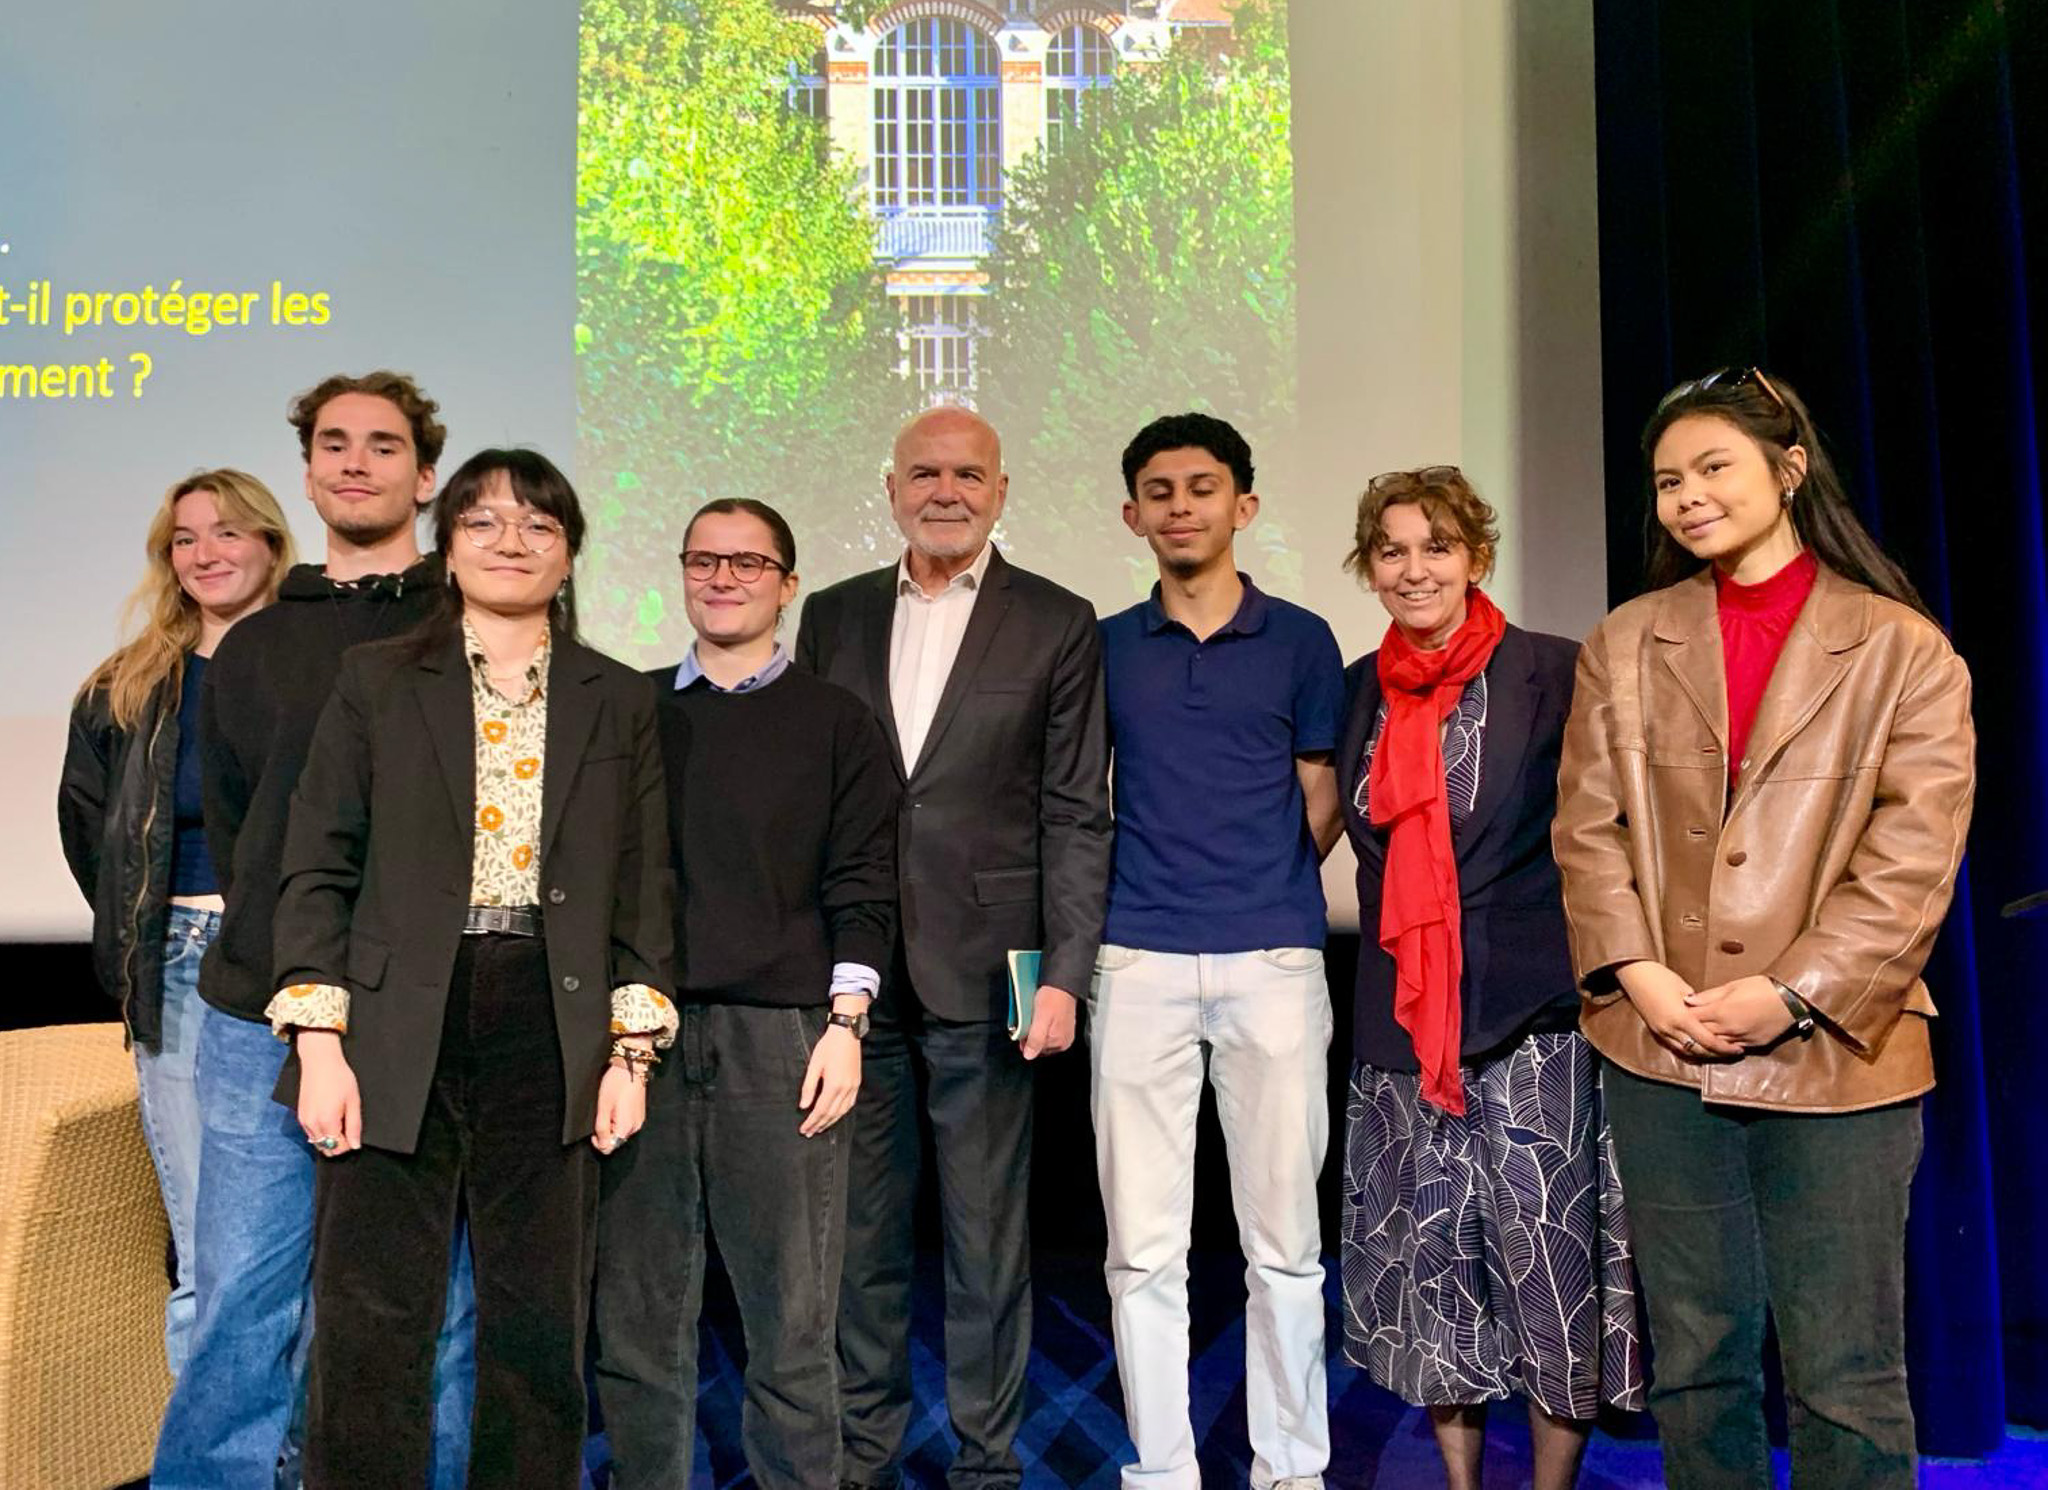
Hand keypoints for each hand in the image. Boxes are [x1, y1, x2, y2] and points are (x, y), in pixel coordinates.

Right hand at [296, 1031, 361, 1155]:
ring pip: (318, 1143)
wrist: (320, 1062)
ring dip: (329, 1139)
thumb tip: (354, 1145)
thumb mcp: (353, 1101)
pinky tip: (329, 1118)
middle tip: (347, 1127)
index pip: (338, 1148)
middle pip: (326, 1148)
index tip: (354, 1134)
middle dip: (339, 1144)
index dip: (349, 1144)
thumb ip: (354, 1126)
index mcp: (327, 1122)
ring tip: (339, 1121)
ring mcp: (304, 1121)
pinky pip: (311, 1134)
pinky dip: (321, 1133)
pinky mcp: (300, 1116)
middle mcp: (312, 1125)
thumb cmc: (339, 1078)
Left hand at [592, 1062, 646, 1153]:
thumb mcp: (603, 1107)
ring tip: (609, 1108)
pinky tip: (616, 1106)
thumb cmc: (616, 1084)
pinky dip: (619, 1120)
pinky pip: (626, 1124)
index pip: (609, 1147)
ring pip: (620, 1132)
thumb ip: (601, 1128)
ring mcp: (639, 1120)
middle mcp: (635, 1127)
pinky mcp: (640, 1114)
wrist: (632, 1067)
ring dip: (612, 1125)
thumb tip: (601, 1144)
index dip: (598, 1142)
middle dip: (606, 1132)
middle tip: (602, 1114)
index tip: (593, 1131)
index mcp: (626, 1127)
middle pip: (616, 1140)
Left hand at [798, 1022, 860, 1136]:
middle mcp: (846, 1089)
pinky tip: (835, 1116)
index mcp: (834, 1085)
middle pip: (831, 1114)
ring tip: (820, 1128)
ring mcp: (853, 1086)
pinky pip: (850, 1104)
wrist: (847, 1033)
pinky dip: (841, 1113)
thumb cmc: (827, 1047)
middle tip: (809, 1133)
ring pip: (842, 1111)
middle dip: (819, 1125)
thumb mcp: (814, 1065)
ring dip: (830, 1122)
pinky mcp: (857, 1083)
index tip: (803, 1129)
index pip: (821, 1110)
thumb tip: (804, 1106)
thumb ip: (808, 1087)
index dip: (812, 1122)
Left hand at [1021, 985, 1076, 1059]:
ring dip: (1036, 1029)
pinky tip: (1040, 1014)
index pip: (1037, 1050)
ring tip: (1035, 1016)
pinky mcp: (1063, 1023)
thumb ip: (1035, 1040)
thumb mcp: (1040, 1020)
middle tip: (1029, 1021)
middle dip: (1031, 1035)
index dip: (1027, 1041)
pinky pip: (1048, 1029)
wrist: (1061, 982)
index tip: (1023, 1030)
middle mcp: (1064, 1040)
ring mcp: (1064, 1032)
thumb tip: (1029, 1055)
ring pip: (1043, 1036)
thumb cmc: (1053, 998)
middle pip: (1040, 1044)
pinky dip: (1042, 1024)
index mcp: (1060, 1042)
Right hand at [1615, 961, 1744, 1060]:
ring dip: (1704, 1055)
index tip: (1737, 1049)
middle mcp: (1671, 1029)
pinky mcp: (1656, 1032)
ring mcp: (1661, 1032)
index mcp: (1681, 1018)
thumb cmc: (1661, 977)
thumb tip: (1713, 1017)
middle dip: (1717, 1054)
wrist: (1635, 975)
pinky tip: (1700, 1050)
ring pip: (1687, 1052)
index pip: (1708, 1040)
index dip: (1724, 1048)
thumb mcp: (1685, 989)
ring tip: (1718, 1053)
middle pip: (1699, 1050)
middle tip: (1732, 1053)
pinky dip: (1690, 1051)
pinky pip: (1676, 1048)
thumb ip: (1699, 1006)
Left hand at [1688, 975, 1796, 1047]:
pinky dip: (1723, 1047)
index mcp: (1721, 1011)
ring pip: (1716, 1045)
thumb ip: (1709, 996)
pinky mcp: (1753, 1045)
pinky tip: (1719, 1043)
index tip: (1680, 1012)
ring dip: (1706, 1042)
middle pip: (1702, 1033)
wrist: (1790, 1000)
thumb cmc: (1761, 988)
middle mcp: (1728, 1029)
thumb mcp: (1733, 986)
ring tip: (1699, 1037)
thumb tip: (1688, 1000)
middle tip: (1685, 1027)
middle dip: (1692, 1030)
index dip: (1686, 1015)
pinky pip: (1732, 1049)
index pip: (1694, 1017)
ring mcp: (1741, 1039)